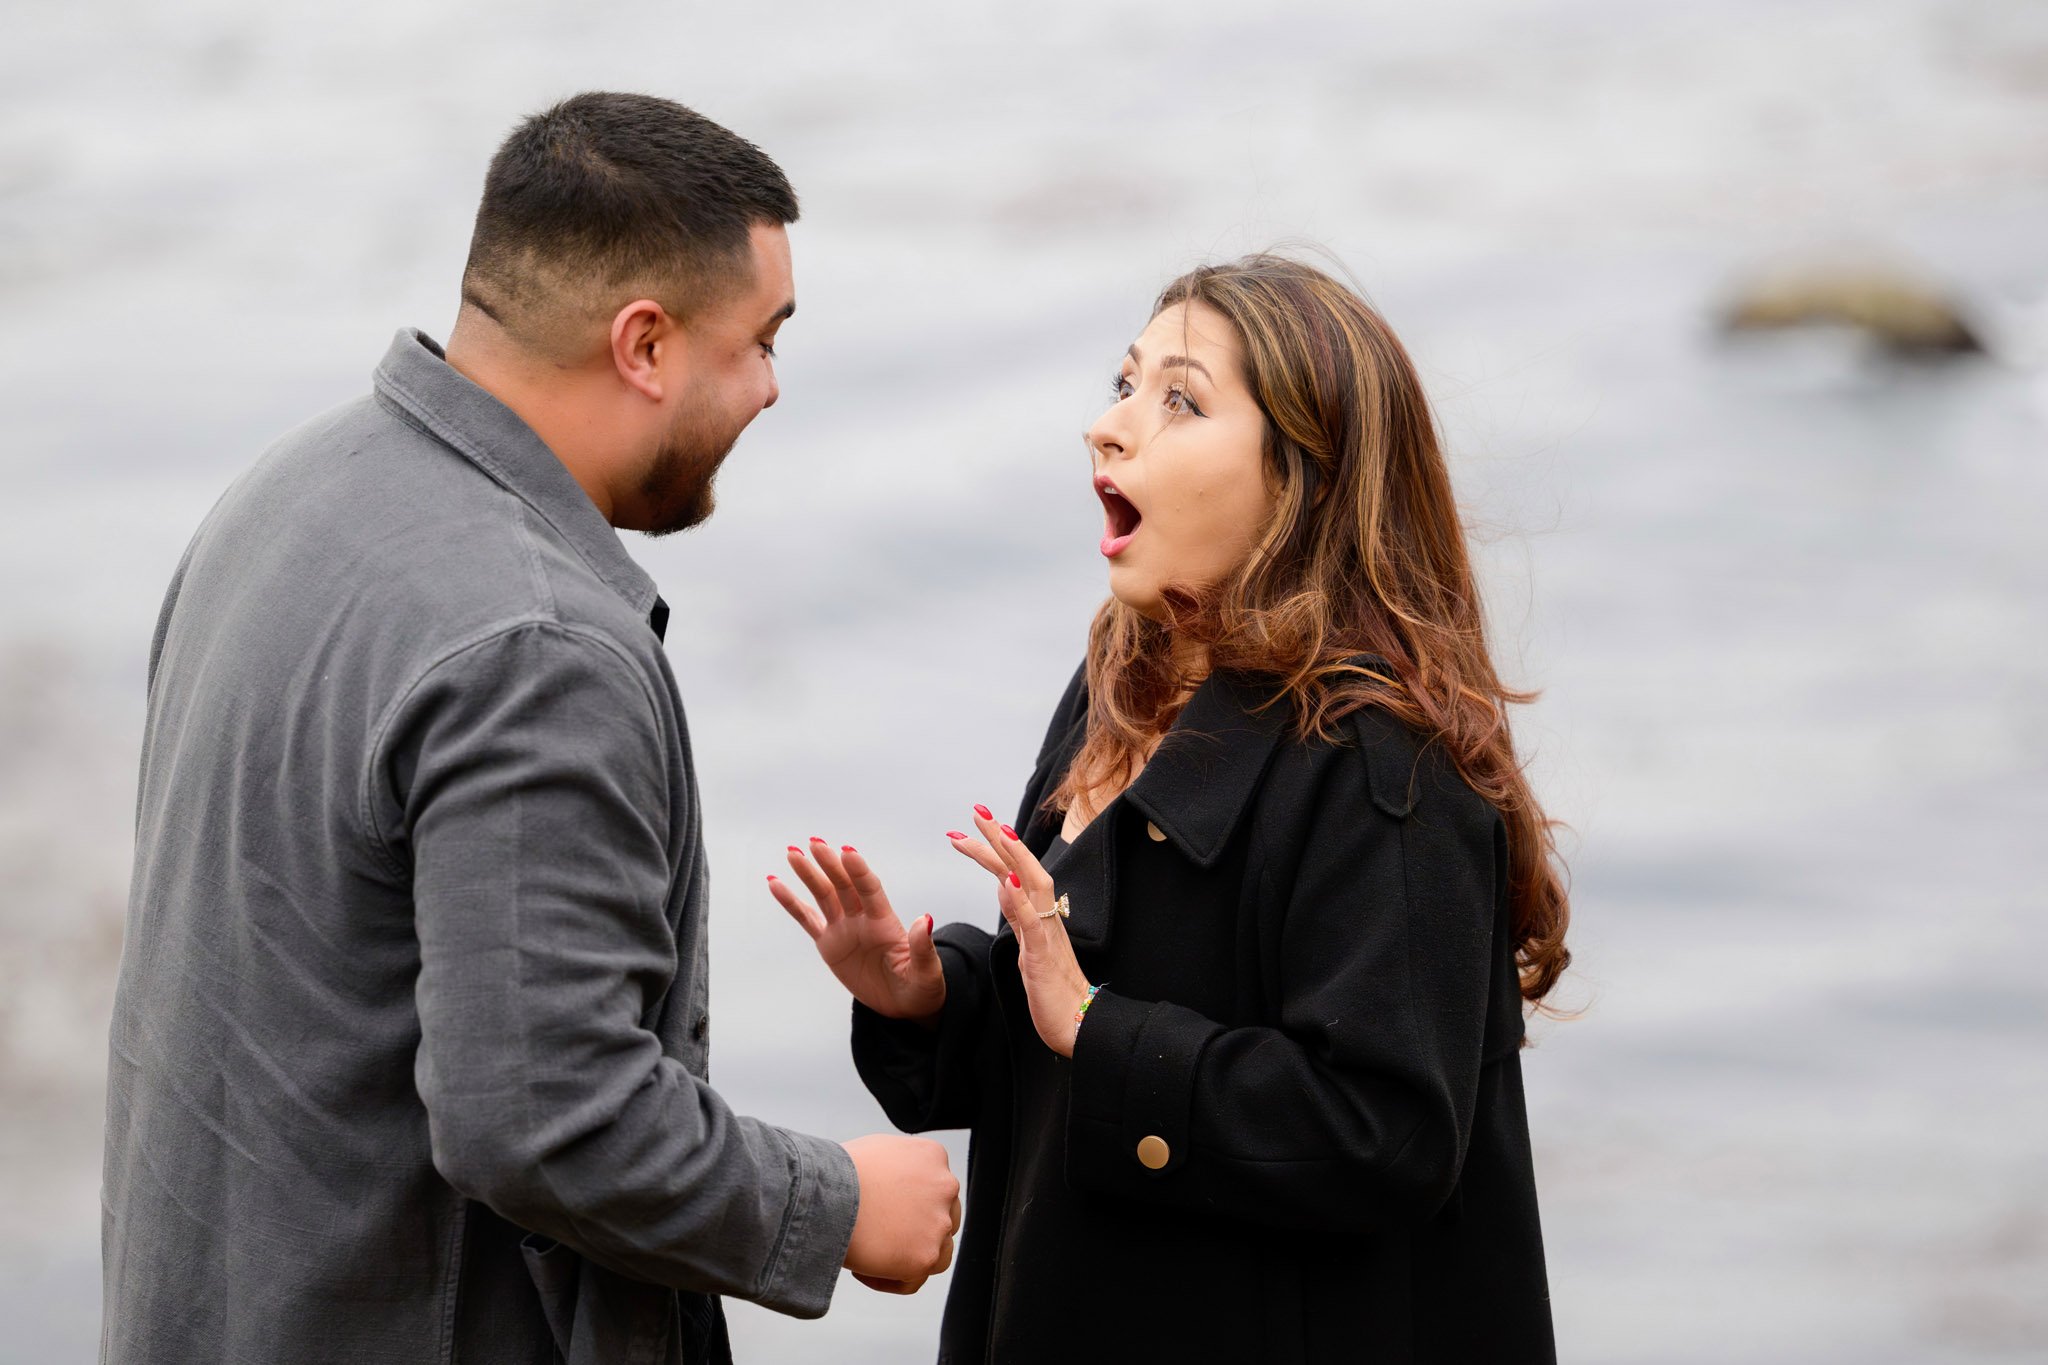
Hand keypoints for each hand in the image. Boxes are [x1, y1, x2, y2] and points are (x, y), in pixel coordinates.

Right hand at [768, 840, 946, 1022]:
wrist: (904, 1005)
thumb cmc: (920, 987)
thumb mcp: (926, 971)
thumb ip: (922, 947)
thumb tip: (925, 919)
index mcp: (885, 922)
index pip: (870, 890)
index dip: (859, 871)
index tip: (847, 852)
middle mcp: (863, 919)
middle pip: (843, 886)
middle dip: (830, 865)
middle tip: (815, 844)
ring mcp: (844, 928)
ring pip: (823, 896)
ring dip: (808, 874)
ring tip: (792, 853)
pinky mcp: (829, 944)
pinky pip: (806, 919)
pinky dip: (791, 902)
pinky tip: (775, 883)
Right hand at [840, 1134, 960, 1292]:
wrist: (821, 1194)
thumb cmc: (835, 1171)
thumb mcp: (876, 1149)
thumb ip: (898, 1167)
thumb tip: (893, 1186)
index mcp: (932, 1156)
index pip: (934, 1186)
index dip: (909, 1203)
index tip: (883, 1212)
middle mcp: (944, 1187)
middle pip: (940, 1216)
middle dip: (915, 1229)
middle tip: (882, 1235)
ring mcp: (938, 1223)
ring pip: (936, 1250)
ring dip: (908, 1256)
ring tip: (872, 1256)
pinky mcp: (925, 1256)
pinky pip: (913, 1280)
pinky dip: (890, 1281)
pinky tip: (864, 1271)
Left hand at [949, 806, 1093, 1057]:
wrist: (1078, 1025)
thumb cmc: (1054, 990)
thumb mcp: (1028, 946)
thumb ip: (1019, 916)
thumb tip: (1005, 886)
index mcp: (1039, 916)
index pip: (1015, 872)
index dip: (996, 847)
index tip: (974, 824)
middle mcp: (1046, 917)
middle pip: (1023, 868)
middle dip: (1000, 837)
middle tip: (977, 809)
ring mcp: (1047, 935)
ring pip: (1032, 885)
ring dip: (1013, 855)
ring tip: (995, 829)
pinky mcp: (1043, 957)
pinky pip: (1033, 925)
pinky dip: (1020, 901)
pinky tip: (1007, 882)